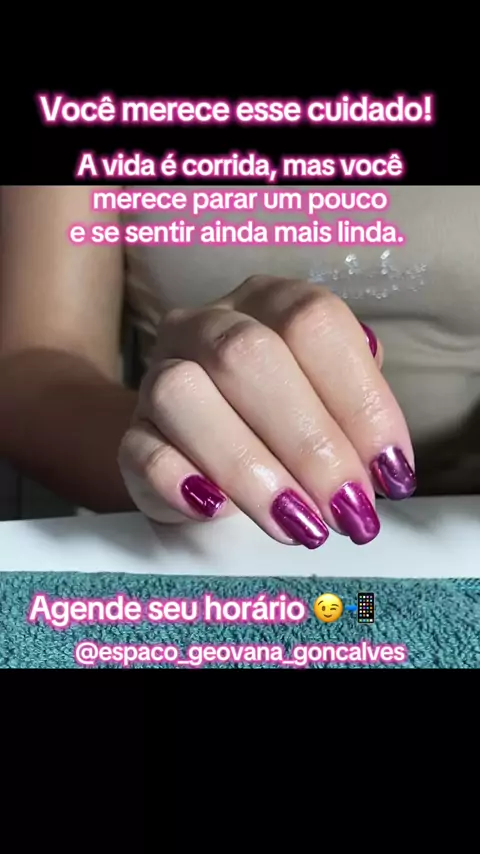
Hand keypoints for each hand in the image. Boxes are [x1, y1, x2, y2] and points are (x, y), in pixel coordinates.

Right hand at [118, 276, 415, 546]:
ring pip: (183, 393)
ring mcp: (158, 373)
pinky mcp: (130, 433)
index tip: (390, 472)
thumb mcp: (328, 402)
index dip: (358, 398)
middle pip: (249, 356)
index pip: (314, 324)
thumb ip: (356, 414)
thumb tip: (382, 464)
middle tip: (347, 510)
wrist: (197, 444)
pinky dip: (179, 480)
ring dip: (248, 466)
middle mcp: (209, 324)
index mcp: (269, 302)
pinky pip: (141, 447)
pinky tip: (216, 510)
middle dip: (310, 444)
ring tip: (296, 524)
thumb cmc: (278, 422)